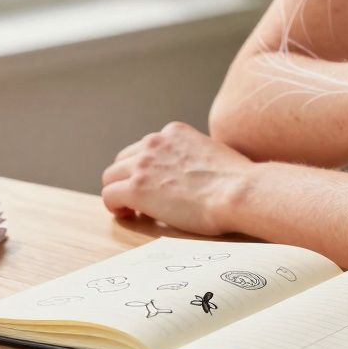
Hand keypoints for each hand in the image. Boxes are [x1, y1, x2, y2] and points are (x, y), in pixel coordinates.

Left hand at [101, 122, 252, 233]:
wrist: (238, 191)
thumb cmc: (237, 180)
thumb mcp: (214, 153)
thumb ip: (196, 157)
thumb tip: (194, 175)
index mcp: (174, 132)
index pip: (146, 148)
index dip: (147, 169)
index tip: (156, 185)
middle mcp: (154, 143)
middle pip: (123, 160)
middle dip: (129, 178)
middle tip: (141, 199)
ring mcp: (143, 165)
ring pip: (111, 176)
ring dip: (119, 192)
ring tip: (133, 209)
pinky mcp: (136, 188)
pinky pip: (109, 196)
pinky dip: (115, 207)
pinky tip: (128, 215)